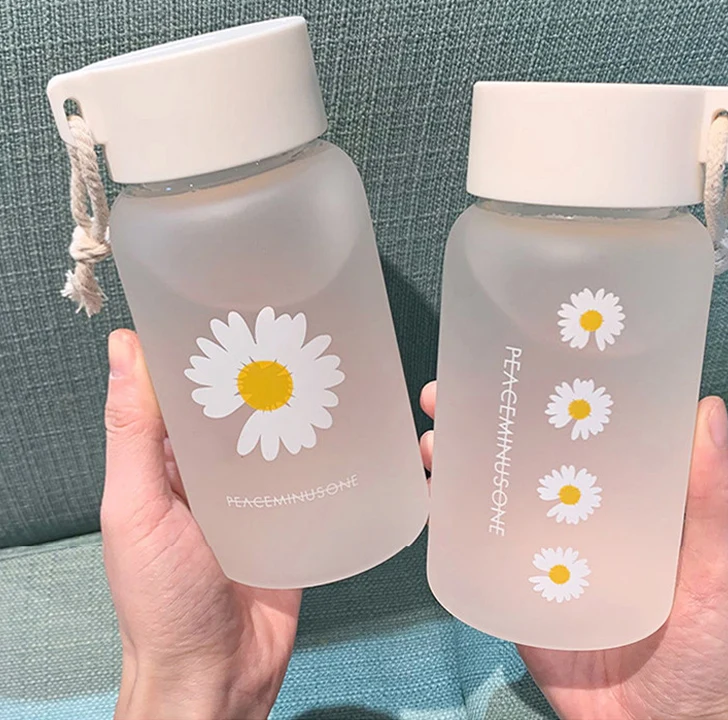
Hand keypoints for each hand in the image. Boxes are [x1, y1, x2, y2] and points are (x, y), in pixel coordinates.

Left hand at [102, 330, 300, 719]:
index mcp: (167, 460)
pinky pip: (310, 471)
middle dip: (262, 368)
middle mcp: (212, 469)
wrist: (219, 676)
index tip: (233, 303)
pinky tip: (350, 417)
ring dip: (299, 401)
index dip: (203, 346)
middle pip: (238, 405)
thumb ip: (132, 433)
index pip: (185, 388)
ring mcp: (257, 491)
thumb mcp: (136, 509)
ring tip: (331, 360)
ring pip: (278, 431)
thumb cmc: (163, 598)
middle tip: (296, 324)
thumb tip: (125, 346)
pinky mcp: (294, 514)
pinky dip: (326, 445)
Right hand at [420, 383, 727, 719]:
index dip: (550, 390)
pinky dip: (449, 512)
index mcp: (625, 496)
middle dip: (484, 414)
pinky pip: (476, 542)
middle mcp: (577, 511)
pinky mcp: (512, 583)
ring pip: (492, 487)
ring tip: (432, 431)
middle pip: (524, 449)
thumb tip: (707, 406)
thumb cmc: (700, 649)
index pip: (583, 430)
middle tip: (450, 388)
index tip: (521, 358)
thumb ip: (714, 498)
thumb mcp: (719, 569)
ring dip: (457, 454)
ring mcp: (540, 546)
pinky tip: (432, 488)